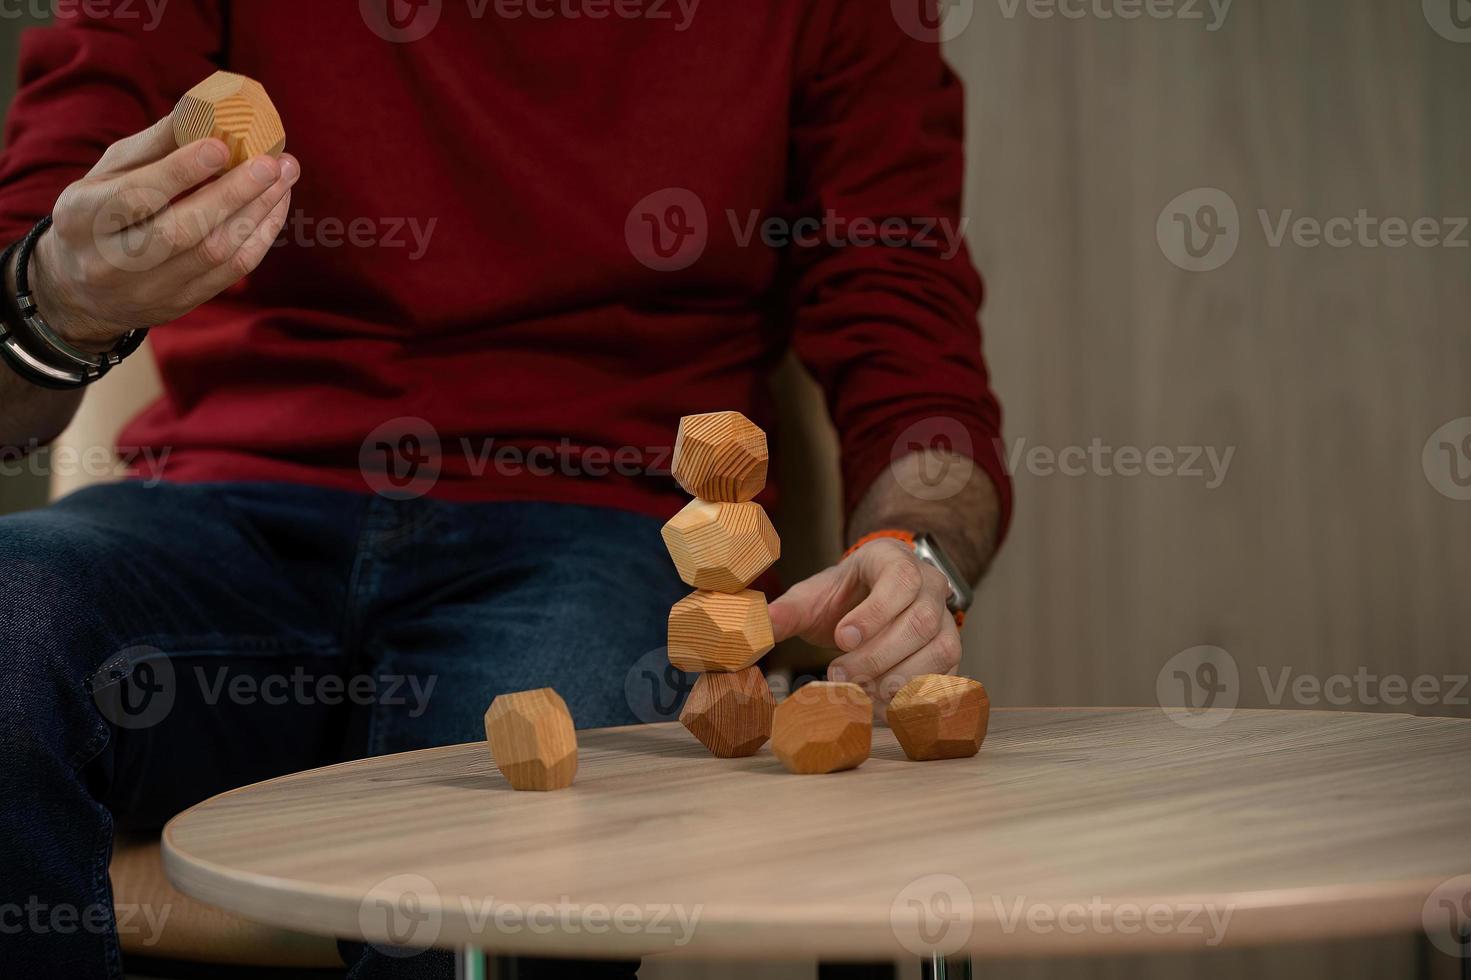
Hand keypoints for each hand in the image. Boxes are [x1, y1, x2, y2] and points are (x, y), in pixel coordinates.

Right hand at [28, 116, 299, 351]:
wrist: (82, 291)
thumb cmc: (99, 214)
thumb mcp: (106, 174)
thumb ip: (152, 146)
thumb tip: (203, 110)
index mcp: (84, 218)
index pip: (136, 196)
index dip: (181, 172)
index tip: (222, 146)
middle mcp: (113, 261)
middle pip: (182, 231)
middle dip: (234, 193)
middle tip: (272, 161)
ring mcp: (150, 289)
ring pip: (216, 253)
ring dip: (259, 210)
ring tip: (285, 174)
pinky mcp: (182, 303)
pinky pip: (233, 271)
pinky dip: (261, 234)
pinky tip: (276, 203)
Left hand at [769, 537, 961, 715]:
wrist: (870, 601)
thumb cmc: (842, 597)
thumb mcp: (813, 596)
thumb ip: (788, 610)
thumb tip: (760, 625)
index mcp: (895, 559)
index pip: (900, 580)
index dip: (875, 614)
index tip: (841, 638)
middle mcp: (930, 585)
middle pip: (920, 621)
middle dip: (878, 654)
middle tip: (839, 674)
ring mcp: (946, 618)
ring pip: (941, 649)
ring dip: (899, 677)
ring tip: (860, 691)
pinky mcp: (950, 650)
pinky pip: (947, 675)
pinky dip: (915, 694)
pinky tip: (881, 703)